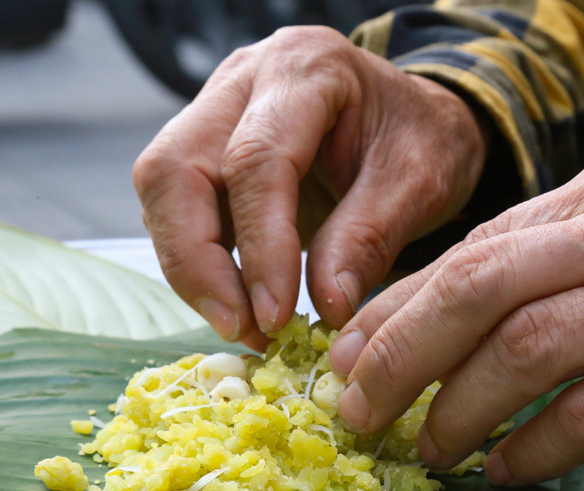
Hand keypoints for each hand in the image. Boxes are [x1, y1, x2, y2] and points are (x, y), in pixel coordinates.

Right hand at [133, 26, 487, 349]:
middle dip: (197, 262)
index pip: (256, 160)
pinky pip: (175, 206)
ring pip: (162, 189)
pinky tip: (237, 300)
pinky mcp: (203, 146)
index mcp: (305, 69)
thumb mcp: (419, 184)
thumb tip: (324, 307)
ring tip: (244, 325)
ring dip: (191, 268)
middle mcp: (243, 79)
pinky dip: (198, 261)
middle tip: (240, 328)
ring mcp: (213, 108)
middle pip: (176, 169)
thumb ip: (369, 238)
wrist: (414, 118)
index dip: (260, 246)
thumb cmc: (421, 140)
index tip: (275, 315)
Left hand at [330, 132, 583, 484]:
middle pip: (483, 285)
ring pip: (530, 348)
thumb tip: (450, 309)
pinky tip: (509, 468)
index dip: (403, 302)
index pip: (482, 243)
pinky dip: (540, 446)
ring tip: (430, 447)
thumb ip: (564, 253)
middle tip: (360, 405)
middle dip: (403, 352)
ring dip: (462, 409)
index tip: (350, 350)